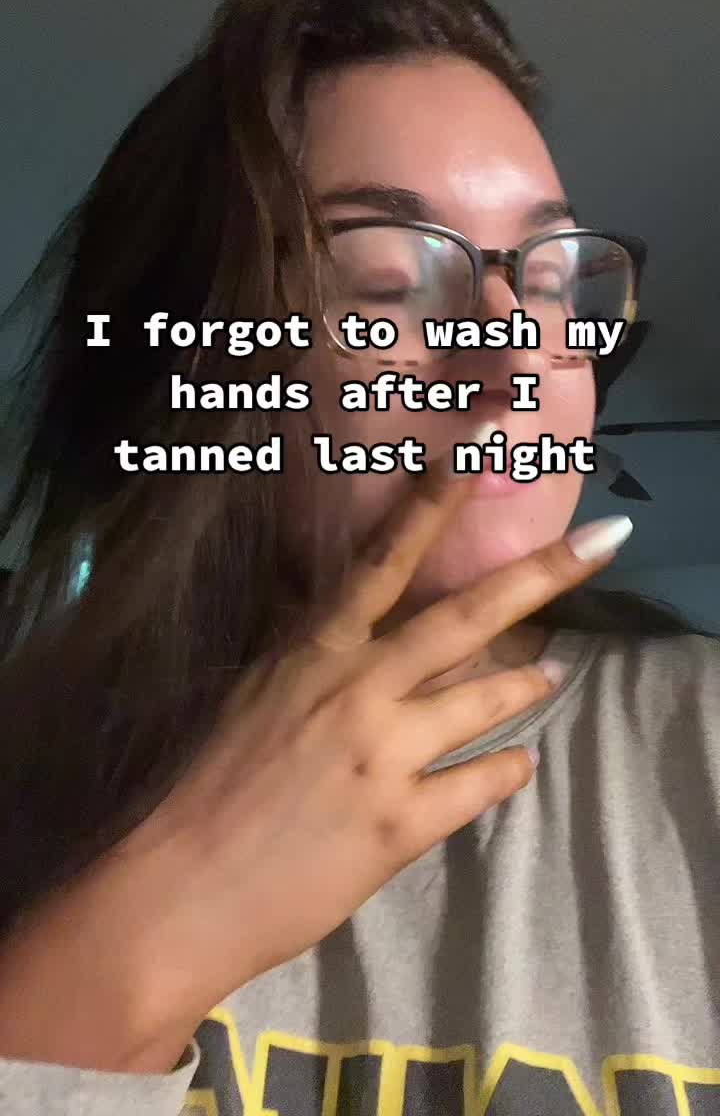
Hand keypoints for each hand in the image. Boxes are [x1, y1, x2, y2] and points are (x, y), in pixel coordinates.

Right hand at [0, 464, 626, 1072]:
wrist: (180, 887)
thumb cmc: (207, 784)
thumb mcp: (253, 693)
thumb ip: (306, 649)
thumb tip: (342, 611)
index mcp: (315, 651)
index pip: (385, 558)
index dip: (436, 498)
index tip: (483, 445)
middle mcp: (359, 689)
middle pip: (466, 619)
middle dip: (540, 577)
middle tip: (604, 542)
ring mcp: (385, 756)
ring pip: (486, 701)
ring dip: (527, 685)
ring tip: (550, 679)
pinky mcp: (401, 825)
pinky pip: (480, 785)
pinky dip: (506, 772)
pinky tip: (517, 766)